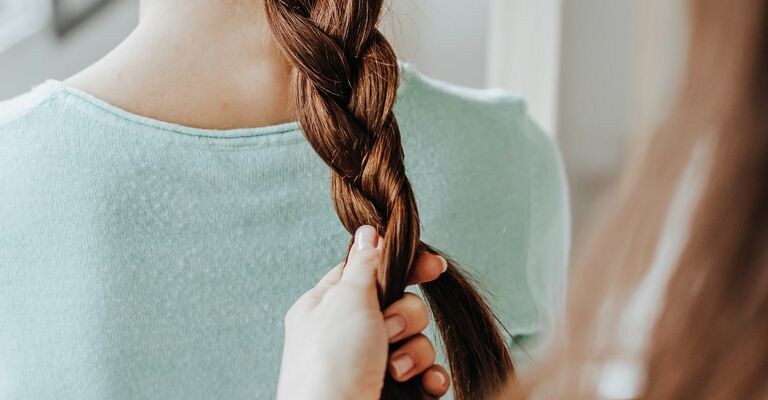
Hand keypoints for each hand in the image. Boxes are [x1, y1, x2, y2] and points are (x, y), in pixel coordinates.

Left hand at [277, 226, 450, 399]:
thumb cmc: (332, 364)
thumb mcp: (346, 300)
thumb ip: (365, 265)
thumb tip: (369, 231)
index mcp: (327, 305)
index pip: (370, 271)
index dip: (402, 265)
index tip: (432, 266)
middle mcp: (349, 333)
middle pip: (400, 304)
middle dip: (405, 317)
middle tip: (387, 331)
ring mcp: (371, 364)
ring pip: (416, 339)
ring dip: (414, 352)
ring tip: (394, 370)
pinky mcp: (391, 389)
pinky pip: (425, 373)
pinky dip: (429, 377)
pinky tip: (425, 385)